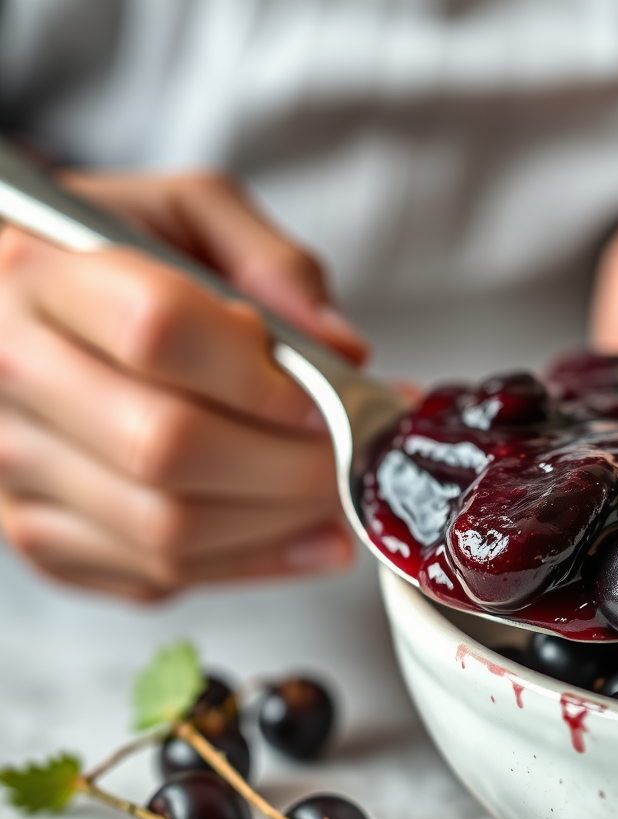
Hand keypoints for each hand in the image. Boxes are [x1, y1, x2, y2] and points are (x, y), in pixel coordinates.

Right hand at [0, 170, 367, 598]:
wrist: (21, 311)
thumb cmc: (111, 257)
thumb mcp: (189, 215)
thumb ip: (270, 262)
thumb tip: (341, 350)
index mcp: (37, 271)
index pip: (158, 332)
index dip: (262, 378)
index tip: (327, 398)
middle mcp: (10, 372)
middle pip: (167, 447)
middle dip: (292, 465)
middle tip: (354, 458)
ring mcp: (12, 468)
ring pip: (166, 530)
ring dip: (281, 523)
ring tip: (341, 497)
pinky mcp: (38, 533)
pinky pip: (156, 576)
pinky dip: (251, 564)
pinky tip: (307, 538)